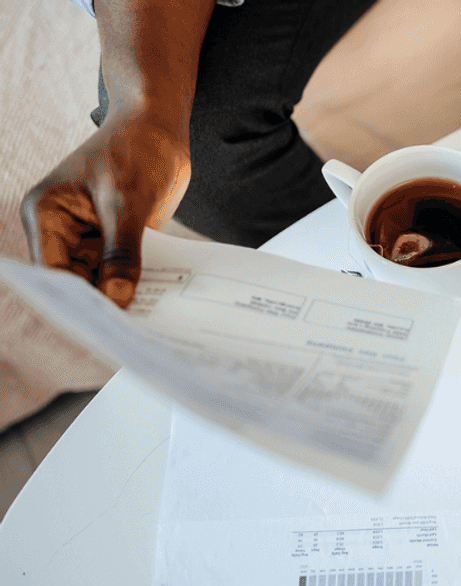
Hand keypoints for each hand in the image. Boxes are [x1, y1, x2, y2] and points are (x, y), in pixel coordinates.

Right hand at [21, 107, 191, 308]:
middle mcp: (62, 230)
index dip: (80, 302)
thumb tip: (117, 298)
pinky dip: (140, 282)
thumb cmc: (135, 149)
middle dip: (105, 304)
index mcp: (47, 216)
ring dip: (126, 296)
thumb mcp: (129, 204)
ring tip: (152, 325)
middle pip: (79, 281)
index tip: (108, 328)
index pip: (56, 273)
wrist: (159, 125)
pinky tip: (162, 303)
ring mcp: (90, 236)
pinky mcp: (116, 238)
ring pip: (103, 279)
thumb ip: (122, 253)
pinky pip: (125, 268)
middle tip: (136, 335)